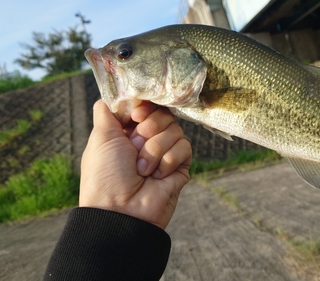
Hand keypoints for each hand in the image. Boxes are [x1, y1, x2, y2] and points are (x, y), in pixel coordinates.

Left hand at [79, 100, 191, 228]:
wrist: (122, 210)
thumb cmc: (106, 175)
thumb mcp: (100, 138)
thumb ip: (106, 113)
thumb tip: (109, 96)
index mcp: (127, 132)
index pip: (146, 106)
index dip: (144, 107)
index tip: (136, 115)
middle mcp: (147, 140)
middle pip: (163, 114)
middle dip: (149, 129)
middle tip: (135, 145)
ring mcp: (165, 153)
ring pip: (175, 130)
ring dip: (155, 149)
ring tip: (143, 169)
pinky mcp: (180, 166)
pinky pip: (184, 148)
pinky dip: (169, 160)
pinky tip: (157, 176)